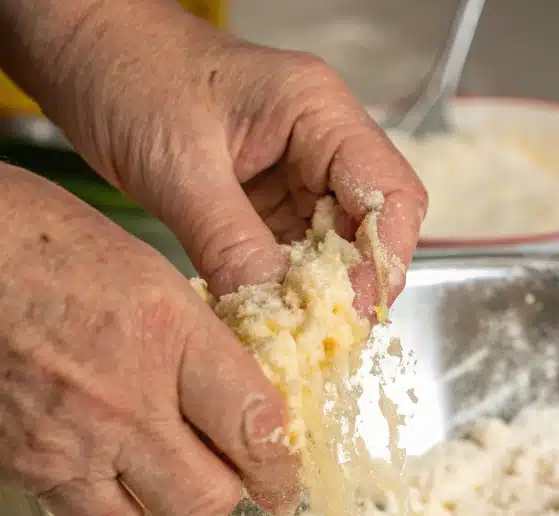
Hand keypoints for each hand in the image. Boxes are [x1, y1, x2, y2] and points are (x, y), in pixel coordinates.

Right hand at [0, 166, 298, 515]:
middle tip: (227, 469)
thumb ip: (204, 345)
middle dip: (228, 489)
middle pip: (208, 498)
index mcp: (165, 334)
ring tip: (161, 463)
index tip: (283, 480)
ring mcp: (70, 440)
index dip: (280, 468)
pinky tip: (108, 464)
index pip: (254, 427)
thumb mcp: (150, 274)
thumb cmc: (40, 243)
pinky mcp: (25, 466)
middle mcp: (123, 399)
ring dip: (167, 499)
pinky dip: (111, 502)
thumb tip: (249, 399)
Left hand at [8, 0, 426, 311]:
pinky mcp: (269, 201)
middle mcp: (323, 143)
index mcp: (319, 114)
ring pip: (337, 251)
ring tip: (292, 333)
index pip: (391, 196)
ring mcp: (298, 174)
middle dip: (355, 287)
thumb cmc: (123, 70)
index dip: (383, 262)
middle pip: (374, 230)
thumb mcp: (178, 168)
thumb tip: (276, 316)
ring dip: (319, 295)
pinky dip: (286, 290)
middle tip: (323, 335)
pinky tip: (267, 314)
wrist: (77, 46)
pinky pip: (296, 256)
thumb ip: (233, 245)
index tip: (351, 312)